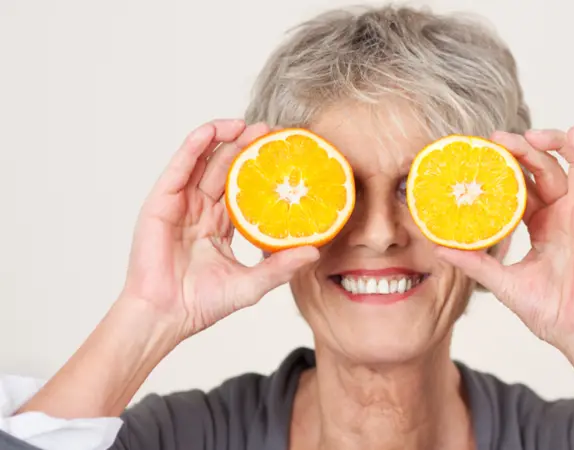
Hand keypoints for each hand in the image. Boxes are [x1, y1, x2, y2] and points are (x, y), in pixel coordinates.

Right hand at [121, 119, 318, 339]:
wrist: (166, 315)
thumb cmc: (202, 304)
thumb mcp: (251, 283)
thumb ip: (281, 267)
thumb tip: (315, 251)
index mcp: (220, 225)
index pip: (244, 189)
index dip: (261, 170)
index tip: (284, 155)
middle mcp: (200, 211)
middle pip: (225, 169)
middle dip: (246, 147)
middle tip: (271, 131)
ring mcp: (180, 205)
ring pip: (203, 161)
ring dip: (223, 138)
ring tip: (247, 124)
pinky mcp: (161, 203)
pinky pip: (179, 168)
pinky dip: (194, 146)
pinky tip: (212, 131)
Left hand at [437, 127, 573, 349]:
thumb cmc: (549, 311)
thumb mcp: (502, 282)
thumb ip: (475, 262)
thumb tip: (440, 248)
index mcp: (541, 227)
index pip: (520, 188)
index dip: (503, 169)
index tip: (478, 156)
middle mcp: (560, 216)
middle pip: (539, 171)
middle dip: (518, 151)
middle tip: (493, 140)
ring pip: (564, 166)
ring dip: (546, 144)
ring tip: (523, 134)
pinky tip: (573, 133)